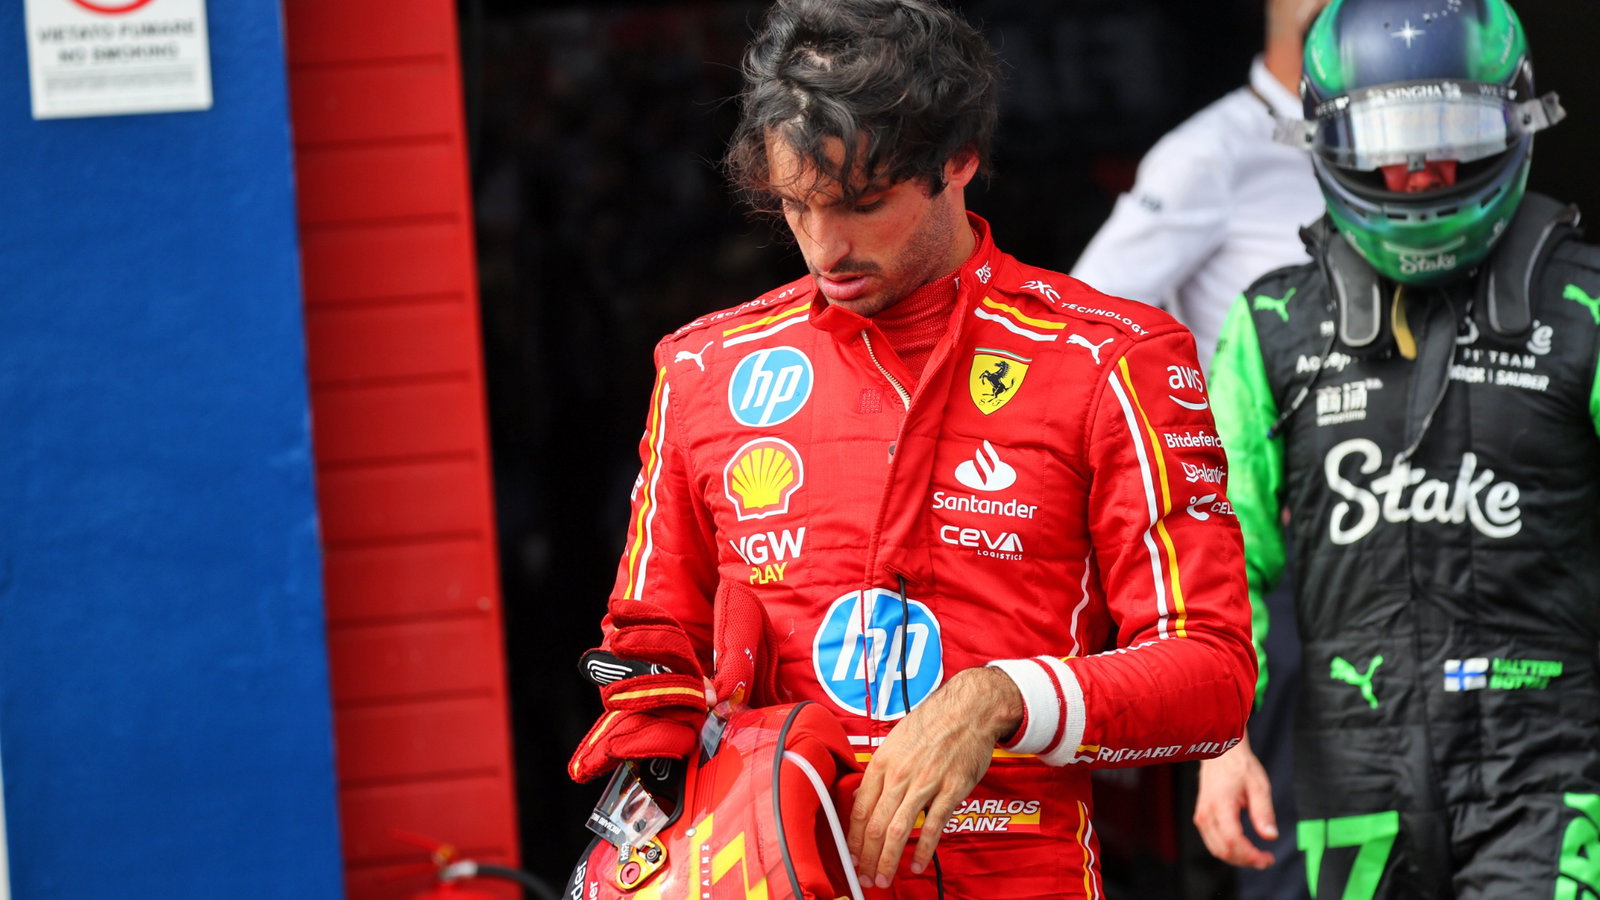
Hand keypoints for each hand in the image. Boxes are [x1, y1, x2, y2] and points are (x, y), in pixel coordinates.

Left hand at [846, 667, 1020, 886]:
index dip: (852, 839)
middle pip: (875, 825)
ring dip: (887, 860)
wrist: (968, 709)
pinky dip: (923, 850)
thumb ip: (879, 771)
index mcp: (882, 763)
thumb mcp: (894, 741)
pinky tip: (915, 865)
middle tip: (865, 877)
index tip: (851, 856)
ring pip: (898, 830)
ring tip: (883, 878)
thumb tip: (861, 797)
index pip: (859, 809)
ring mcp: (925, 783)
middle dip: (866, 857)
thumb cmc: (932, 722)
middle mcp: (900, 774)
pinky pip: (934, 826)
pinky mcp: (951, 790)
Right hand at [1193, 733, 1278, 868]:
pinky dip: (1229, 850)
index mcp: (1220, 806)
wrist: (1220, 753)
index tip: (1268, 859)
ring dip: (1237, 858)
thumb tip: (1271, 836)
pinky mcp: (1202, 818)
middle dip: (1246, 861)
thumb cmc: (1240, 767)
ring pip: (1217, 850)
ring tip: (1257, 855)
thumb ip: (1264, 812)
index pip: (1233, 841)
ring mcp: (1201, 817)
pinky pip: (1213, 843)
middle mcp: (1206, 814)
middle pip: (1224, 850)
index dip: (1251, 856)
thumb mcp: (1259, 786)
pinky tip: (1244, 847)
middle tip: (1266, 860)